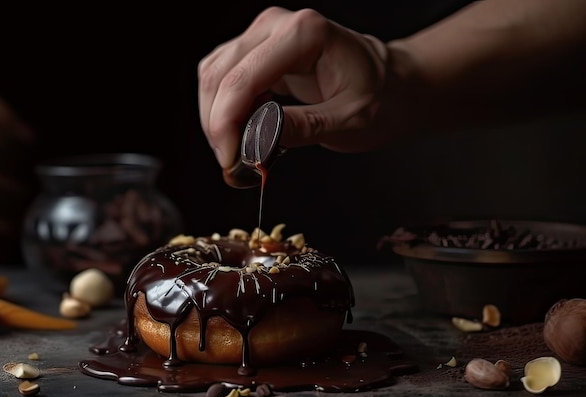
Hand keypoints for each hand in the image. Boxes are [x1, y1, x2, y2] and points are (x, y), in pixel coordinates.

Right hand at [198, 6, 388, 168]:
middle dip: (217, 125)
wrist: (391, 86)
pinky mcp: (258, 51)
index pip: (243, 78)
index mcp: (305, 34)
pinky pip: (223, 78)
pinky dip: (223, 110)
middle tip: (233, 164)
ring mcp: (264, 35)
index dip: (226, 123)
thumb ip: (302, 128)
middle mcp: (278, 25)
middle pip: (219, 75)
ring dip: (216, 119)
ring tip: (239, 152)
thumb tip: (255, 142)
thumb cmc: (379, 99)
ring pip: (213, 76)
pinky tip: (241, 132)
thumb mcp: (349, 121)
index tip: (231, 159)